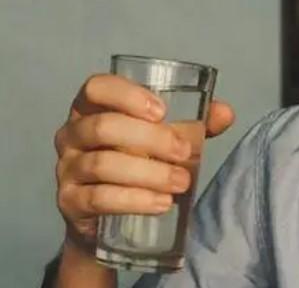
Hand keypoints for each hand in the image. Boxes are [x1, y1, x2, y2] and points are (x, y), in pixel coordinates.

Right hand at [54, 73, 234, 252]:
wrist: (109, 216)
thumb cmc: (138, 161)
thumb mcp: (165, 138)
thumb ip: (195, 124)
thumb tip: (225, 113)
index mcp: (92, 108)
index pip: (97, 87)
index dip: (127, 94)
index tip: (162, 111)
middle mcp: (72, 134)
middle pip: (103, 126)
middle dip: (150, 139)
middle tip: (185, 153)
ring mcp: (66, 169)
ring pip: (103, 164)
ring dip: (149, 173)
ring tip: (182, 182)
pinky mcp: (69, 202)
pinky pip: (98, 198)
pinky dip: (134, 200)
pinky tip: (161, 202)